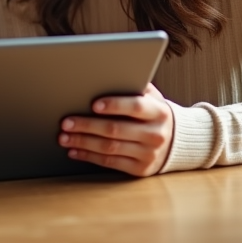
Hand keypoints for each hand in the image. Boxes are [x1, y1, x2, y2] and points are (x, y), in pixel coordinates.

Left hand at [58, 83, 173, 176]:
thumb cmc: (154, 114)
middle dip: (87, 126)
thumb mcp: (152, 97)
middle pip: (116, 130)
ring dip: (83, 142)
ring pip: (110, 148)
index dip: (114, 105)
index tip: (93, 104)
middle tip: (66, 122)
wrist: (177, 142)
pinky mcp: (140, 169)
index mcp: (158, 112)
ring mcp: (148, 154)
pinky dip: (89, 156)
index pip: (136, 107)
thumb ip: (134, 86)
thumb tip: (107, 73)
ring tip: (64, 137)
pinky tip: (75, 151)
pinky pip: (111, 163)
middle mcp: (155, 134)